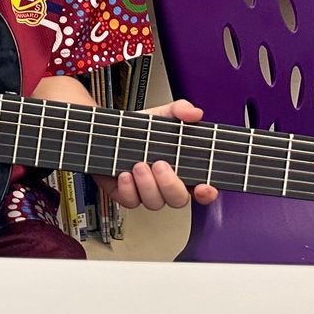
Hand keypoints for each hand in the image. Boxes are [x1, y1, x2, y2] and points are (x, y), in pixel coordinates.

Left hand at [97, 99, 220, 210]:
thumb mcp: (160, 114)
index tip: (204, 187)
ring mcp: (145, 191)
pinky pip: (130, 201)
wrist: (107, 132)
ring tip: (139, 165)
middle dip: (170, 185)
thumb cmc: (139, 129)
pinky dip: (128, 189)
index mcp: (181, 169)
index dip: (206, 193)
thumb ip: (179, 110)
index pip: (201, 189)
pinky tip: (125, 174)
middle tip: (159, 164)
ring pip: (154, 203)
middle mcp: (165, 184)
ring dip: (147, 185)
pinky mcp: (125, 194)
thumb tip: (194, 113)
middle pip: (178, 200)